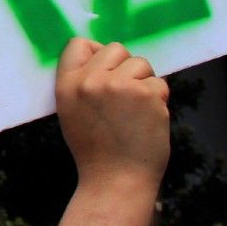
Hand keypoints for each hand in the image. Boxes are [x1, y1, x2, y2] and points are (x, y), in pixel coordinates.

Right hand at [56, 38, 169, 189]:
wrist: (116, 181)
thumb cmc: (96, 151)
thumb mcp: (71, 112)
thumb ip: (82, 84)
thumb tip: (104, 57)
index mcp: (67, 85)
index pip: (79, 44)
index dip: (96, 54)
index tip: (106, 72)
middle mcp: (90, 81)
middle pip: (115, 49)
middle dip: (125, 68)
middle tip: (126, 96)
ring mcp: (119, 86)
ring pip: (141, 64)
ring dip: (145, 83)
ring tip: (137, 110)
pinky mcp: (146, 94)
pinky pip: (159, 84)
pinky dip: (159, 100)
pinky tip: (148, 121)